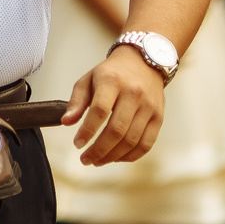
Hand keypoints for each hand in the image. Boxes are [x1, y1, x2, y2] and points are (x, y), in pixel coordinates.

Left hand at [64, 50, 165, 165]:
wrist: (144, 62)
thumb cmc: (112, 73)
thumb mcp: (89, 79)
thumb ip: (76, 101)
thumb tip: (66, 122)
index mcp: (113, 81)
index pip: (100, 110)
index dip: (88, 130)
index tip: (77, 144)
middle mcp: (133, 93)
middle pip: (117, 130)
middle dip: (99, 150)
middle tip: (85, 159)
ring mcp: (148, 106)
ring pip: (131, 140)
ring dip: (112, 156)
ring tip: (98, 160)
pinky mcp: (158, 117)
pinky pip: (146, 144)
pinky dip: (130, 156)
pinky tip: (116, 158)